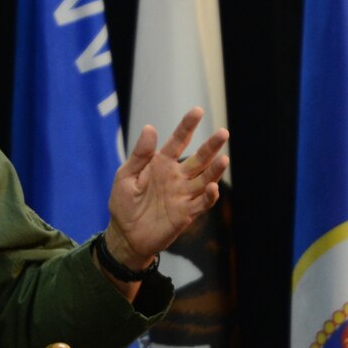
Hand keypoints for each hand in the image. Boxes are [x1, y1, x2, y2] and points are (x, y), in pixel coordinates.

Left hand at [104, 107, 229, 267]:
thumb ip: (139, 155)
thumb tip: (149, 127)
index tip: (198, 111)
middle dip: (211, 146)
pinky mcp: (186, 213)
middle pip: (198, 158)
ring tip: (224, 159)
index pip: (178, 141)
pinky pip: (202, 203)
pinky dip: (209, 196)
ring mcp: (183, 195)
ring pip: (205, 179)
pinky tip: (213, 187)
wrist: (125, 236)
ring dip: (215, 170)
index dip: (188, 126)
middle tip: (223, 133)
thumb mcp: (125, 176)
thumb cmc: (123, 204)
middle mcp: (176, 177)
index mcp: (161, 164)